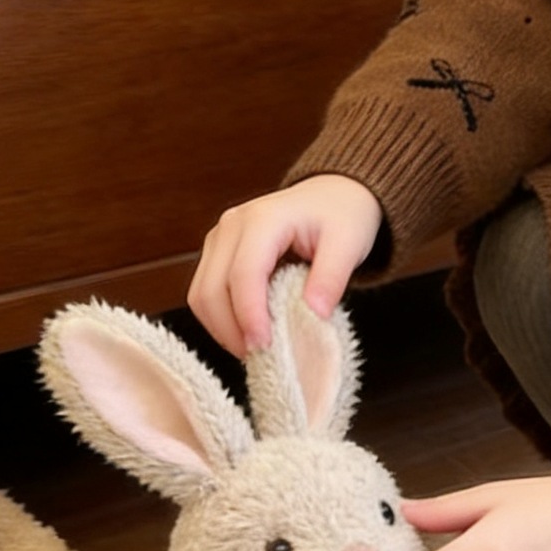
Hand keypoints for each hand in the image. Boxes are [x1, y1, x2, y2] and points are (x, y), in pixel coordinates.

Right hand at [187, 174, 383, 356]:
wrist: (334, 194)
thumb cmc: (343, 215)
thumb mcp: (350, 243)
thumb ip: (332, 278)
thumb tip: (314, 316)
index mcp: (263, 218)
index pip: (243, 274)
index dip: (249, 315)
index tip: (265, 347)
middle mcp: (232, 225)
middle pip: (210, 289)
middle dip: (230, 329)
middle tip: (261, 356)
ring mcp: (220, 238)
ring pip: (201, 295)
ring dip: (222, 328)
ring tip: (255, 349)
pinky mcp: (218, 252)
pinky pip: (206, 292)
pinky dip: (221, 318)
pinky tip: (248, 332)